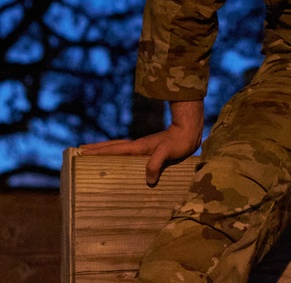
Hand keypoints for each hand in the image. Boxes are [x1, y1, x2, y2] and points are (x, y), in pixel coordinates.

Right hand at [80, 100, 204, 185]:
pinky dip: (117, 153)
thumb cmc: (179, 142)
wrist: (190, 132)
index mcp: (138, 147)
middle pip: (112, 147)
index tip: (81, 152)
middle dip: (96, 149)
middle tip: (80, 151)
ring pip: (118, 148)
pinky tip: (118, 159)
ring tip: (93, 153)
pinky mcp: (149, 149)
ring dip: (105, 150)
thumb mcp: (168, 153)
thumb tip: (148, 180)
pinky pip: (127, 152)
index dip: (98, 152)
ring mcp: (142, 147)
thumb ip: (156, 164)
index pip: (113, 150)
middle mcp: (137, 146)